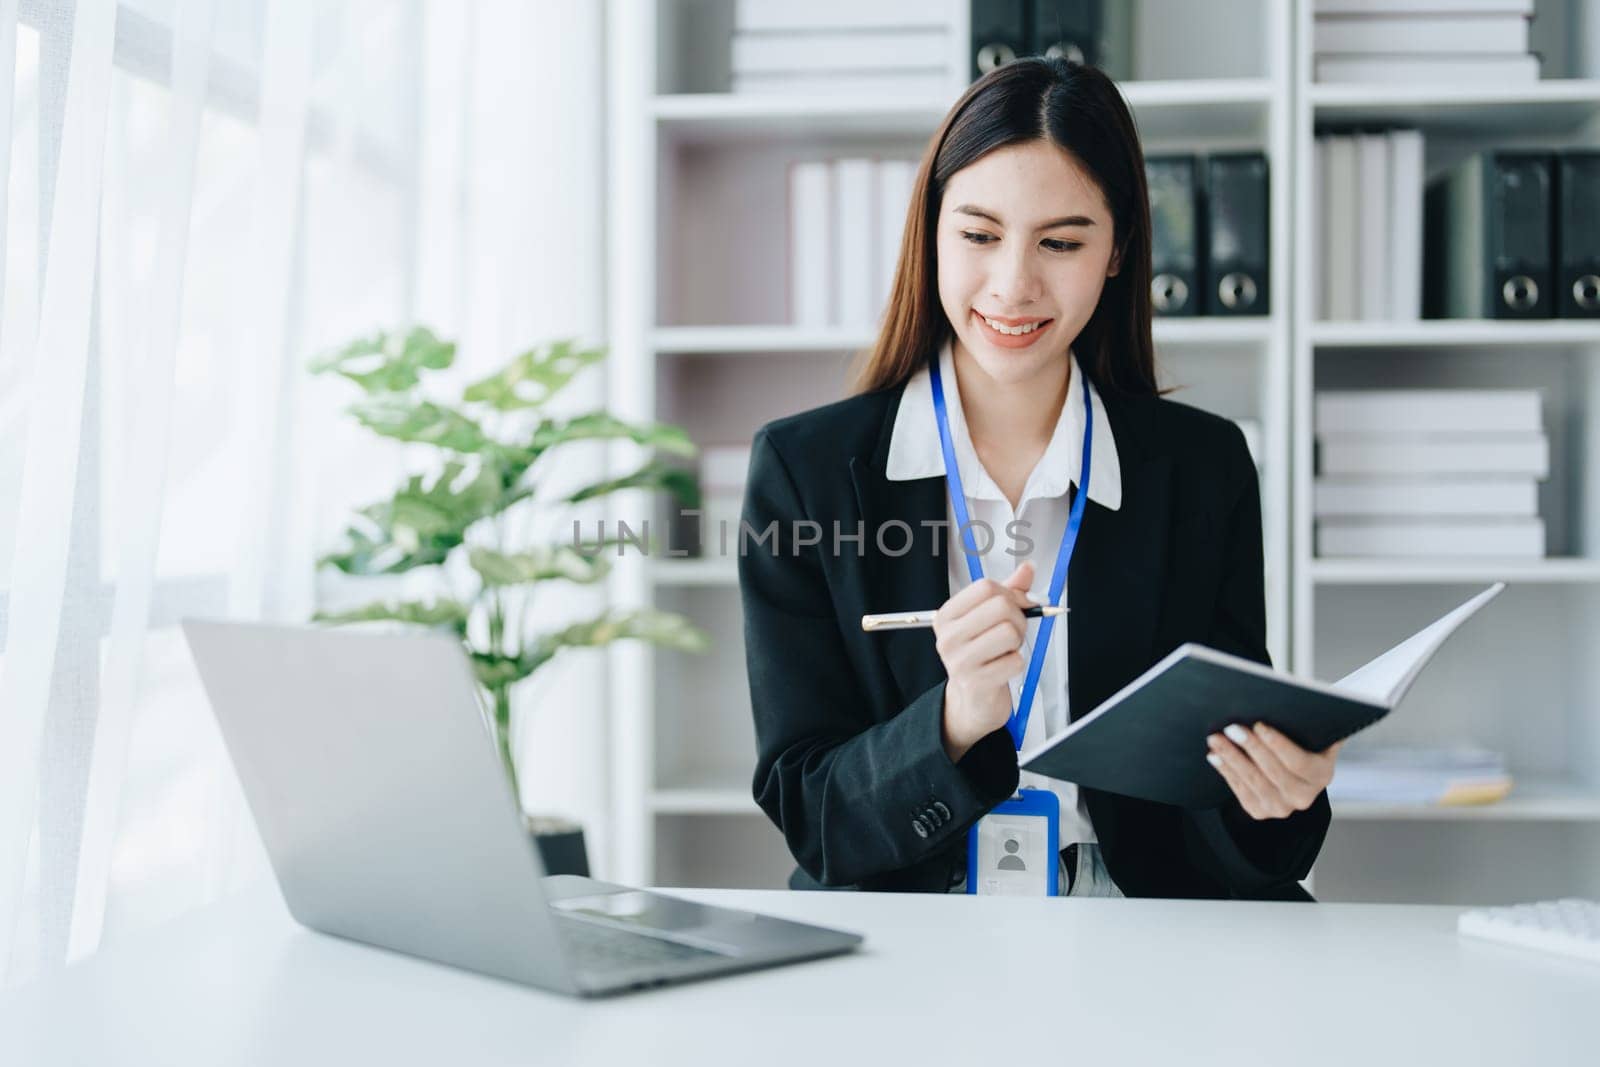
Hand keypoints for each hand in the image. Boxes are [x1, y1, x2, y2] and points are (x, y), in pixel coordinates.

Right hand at [934, 561, 1035, 761]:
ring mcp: (960, 660)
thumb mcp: (988, 620)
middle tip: (1012, 633)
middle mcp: (948, 636)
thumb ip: (1008, 592)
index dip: (1010, 594)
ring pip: (1010, 632)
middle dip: (1018, 619)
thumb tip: (1028, 568)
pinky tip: (1003, 668)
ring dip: (1018, 642)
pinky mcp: (976, 682)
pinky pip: (1015, 660)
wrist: (972, 701)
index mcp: (947, 615)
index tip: (1016, 606)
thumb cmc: (981, 656)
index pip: (986, 587)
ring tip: (1006, 650)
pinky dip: (1017, 663)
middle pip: (1001, 606)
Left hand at [1205, 722, 1341, 820]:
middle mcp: (1304, 796)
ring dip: (1232, 758)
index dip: (1278, 744)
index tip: (1259, 725)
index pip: (1299, 762)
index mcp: (1321, 775)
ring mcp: (1281, 807)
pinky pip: (1240, 790)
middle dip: (1251, 747)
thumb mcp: (1311, 733)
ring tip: (1216, 739)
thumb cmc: (1300, 742)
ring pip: (1253, 781)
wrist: (1291, 773)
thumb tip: (1302, 693)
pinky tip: (1214, 756)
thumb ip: (1310, 720)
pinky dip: (1226, 771)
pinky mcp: (1259, 811)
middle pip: (1273, 771)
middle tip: (1231, 728)